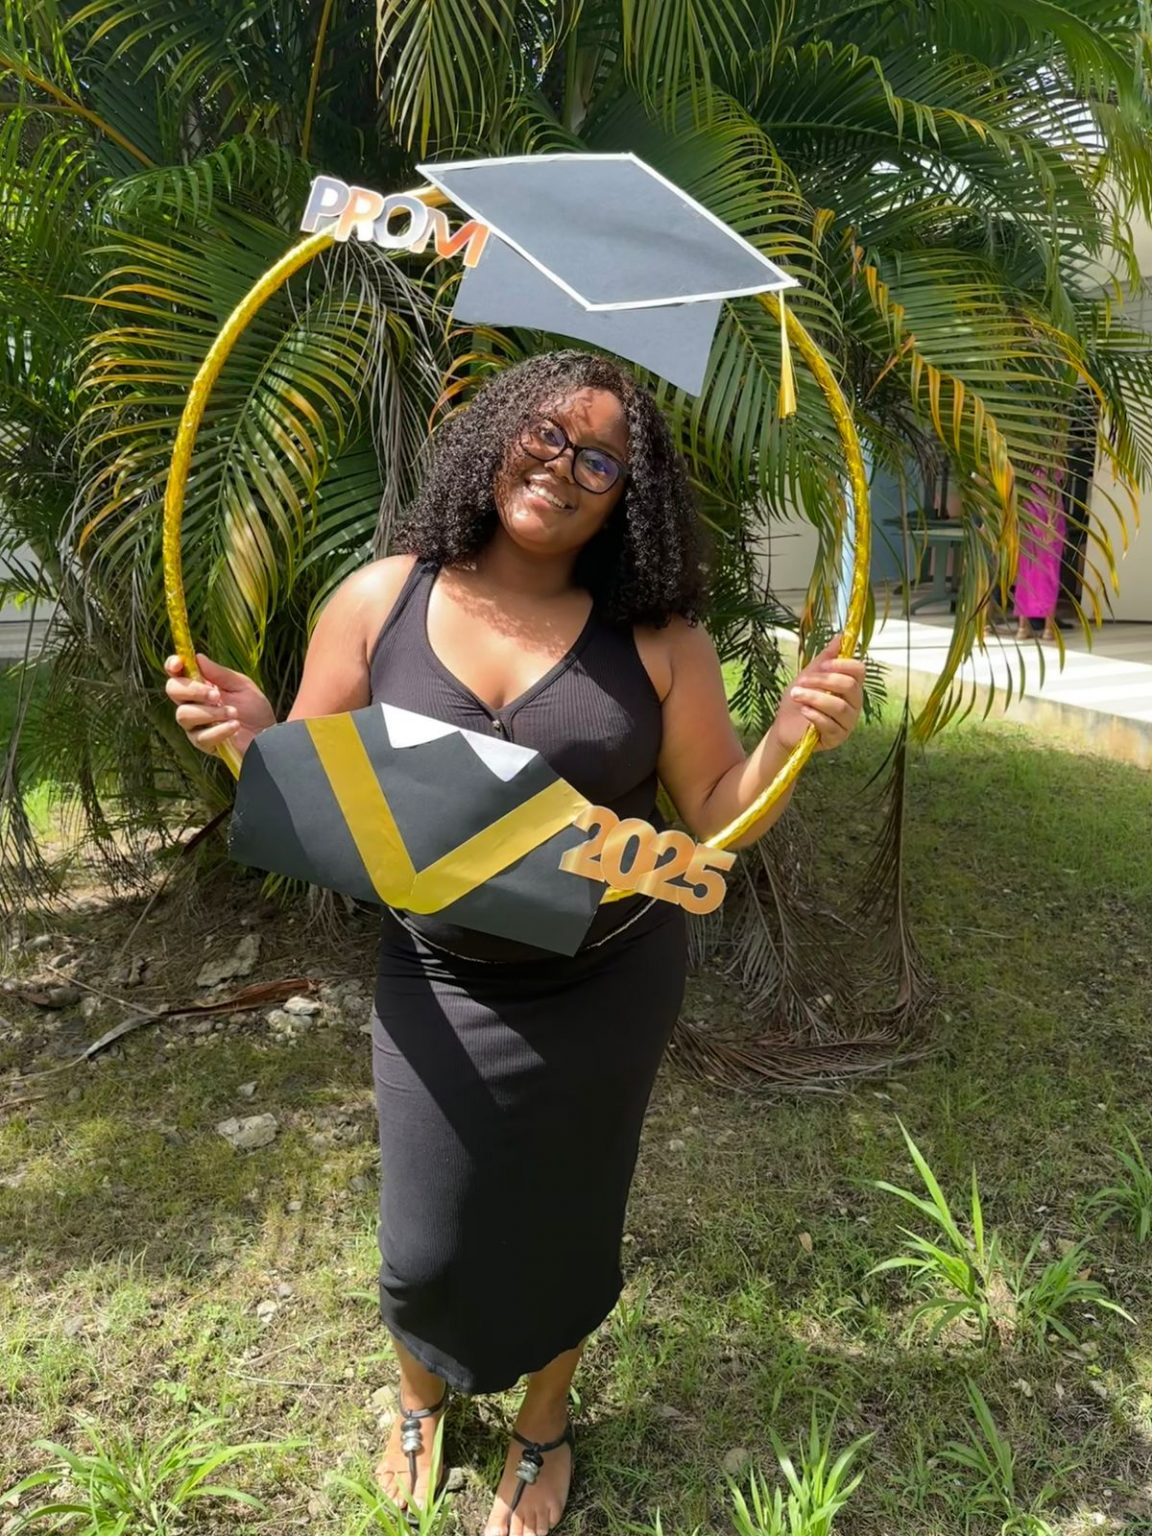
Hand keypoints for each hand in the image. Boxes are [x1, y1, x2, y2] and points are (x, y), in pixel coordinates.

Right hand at [164, 652, 276, 756]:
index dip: (172, 665)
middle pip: (173, 690)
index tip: (179, 664)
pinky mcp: (202, 743)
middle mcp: (191, 703)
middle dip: (193, 690)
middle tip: (216, 695)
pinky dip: (220, 730)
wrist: (268, 736)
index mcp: (200, 686)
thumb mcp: (242, 686)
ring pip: (184, 714)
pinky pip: (201, 736)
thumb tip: (197, 657)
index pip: (177, 673)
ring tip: (234, 713)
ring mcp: (194, 725)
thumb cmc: (254, 709)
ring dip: (211, 713)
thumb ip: (220, 673)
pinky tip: (235, 726)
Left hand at [770, 637, 865, 753]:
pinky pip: (830, 724)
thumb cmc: (798, 699)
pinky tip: (803, 711)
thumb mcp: (809, 674)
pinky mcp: (837, 738)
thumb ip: (825, 658)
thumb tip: (840, 636)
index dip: (842, 665)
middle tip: (801, 682)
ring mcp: (848, 722)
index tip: (823, 665)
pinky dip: (814, 715)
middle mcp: (854, 703)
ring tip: (796, 695)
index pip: (859, 670)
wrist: (783, 726)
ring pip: (839, 706)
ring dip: (814, 698)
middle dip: (822, 681)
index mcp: (850, 686)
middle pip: (850, 686)